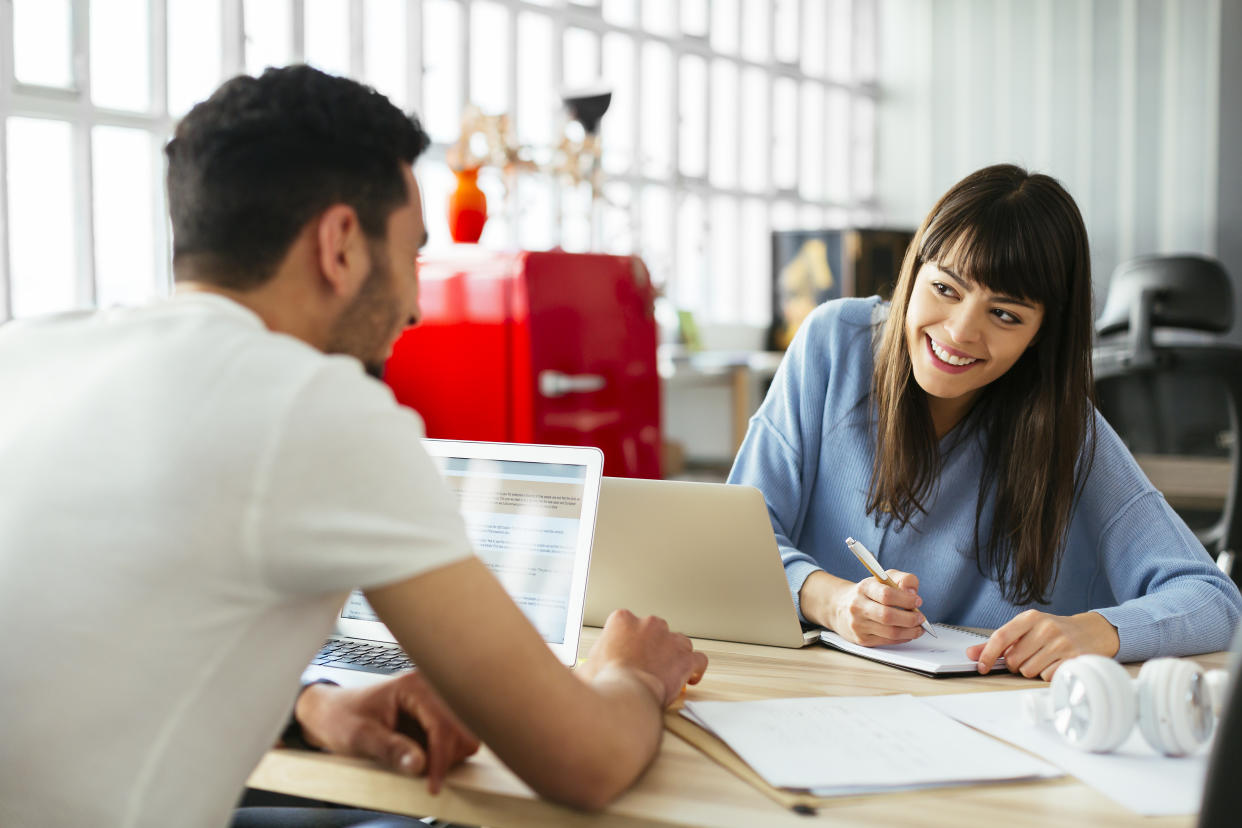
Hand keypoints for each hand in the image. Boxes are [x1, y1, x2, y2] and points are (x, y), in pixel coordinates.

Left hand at [293, 670, 479, 792]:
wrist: (331, 713)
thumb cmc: (341, 717)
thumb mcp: (360, 736)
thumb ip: (391, 749)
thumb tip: (419, 764)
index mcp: (414, 686)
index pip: (443, 724)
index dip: (441, 758)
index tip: (432, 784)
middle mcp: (430, 689)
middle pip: (461, 729)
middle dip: (446, 756)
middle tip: (422, 772)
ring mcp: (434, 702)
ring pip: (462, 735)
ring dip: (446, 756)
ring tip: (418, 763)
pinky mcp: (434, 716)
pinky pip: (454, 739)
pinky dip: (443, 754)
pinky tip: (421, 757)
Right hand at [579, 609, 708, 706]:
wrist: (625, 696)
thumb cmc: (605, 683)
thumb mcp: (587, 666)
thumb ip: (592, 661)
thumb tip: (586, 671)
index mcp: (622, 620)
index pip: (627, 624)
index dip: (628, 643)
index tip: (628, 655)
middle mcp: (648, 624)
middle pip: (655, 631)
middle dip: (653, 648)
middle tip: (646, 667)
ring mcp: (669, 640)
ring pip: (679, 642)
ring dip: (675, 655)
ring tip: (668, 671)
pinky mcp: (685, 658)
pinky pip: (698, 659)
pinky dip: (695, 669)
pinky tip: (690, 677)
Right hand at [802, 569, 926, 645]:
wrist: (841, 607)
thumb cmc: (868, 592)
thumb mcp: (885, 578)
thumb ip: (904, 579)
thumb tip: (913, 593)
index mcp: (864, 588)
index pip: (886, 594)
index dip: (906, 600)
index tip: (918, 601)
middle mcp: (858, 606)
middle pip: (888, 616)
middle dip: (910, 619)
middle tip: (920, 618)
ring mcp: (858, 624)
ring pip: (890, 632)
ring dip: (910, 631)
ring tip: (918, 627)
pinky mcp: (862, 639)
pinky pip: (888, 641)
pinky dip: (903, 638)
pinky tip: (908, 633)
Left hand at [967, 610, 1120, 679]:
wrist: (1092, 631)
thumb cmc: (1054, 631)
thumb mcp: (1027, 629)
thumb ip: (999, 642)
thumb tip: (972, 653)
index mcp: (1030, 617)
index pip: (1001, 637)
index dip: (988, 654)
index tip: (981, 666)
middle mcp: (1046, 628)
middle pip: (1014, 660)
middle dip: (1017, 664)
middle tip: (1029, 656)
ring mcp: (1062, 643)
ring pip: (1029, 671)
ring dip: (1033, 670)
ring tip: (1045, 659)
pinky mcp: (1074, 659)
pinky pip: (1047, 677)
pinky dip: (1048, 675)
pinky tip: (1056, 664)